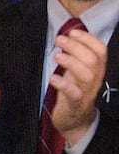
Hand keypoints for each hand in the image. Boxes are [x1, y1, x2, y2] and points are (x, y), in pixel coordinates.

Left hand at [50, 28, 107, 145]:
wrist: (74, 121)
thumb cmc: (73, 92)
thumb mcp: (75, 72)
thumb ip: (74, 57)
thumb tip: (66, 37)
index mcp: (96, 70)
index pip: (101, 51)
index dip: (89, 39)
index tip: (73, 31)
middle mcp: (94, 80)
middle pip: (93, 60)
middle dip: (76, 47)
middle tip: (59, 39)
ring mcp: (86, 93)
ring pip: (87, 75)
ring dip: (71, 63)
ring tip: (57, 55)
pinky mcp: (75, 105)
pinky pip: (74, 94)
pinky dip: (64, 85)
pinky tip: (53, 78)